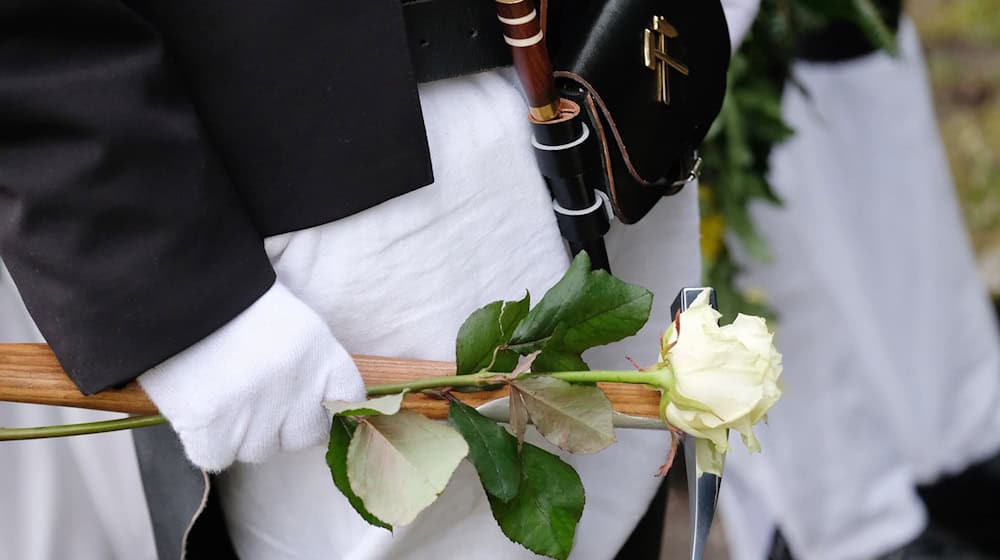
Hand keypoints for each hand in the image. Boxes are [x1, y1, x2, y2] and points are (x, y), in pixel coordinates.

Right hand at [138, 283, 365, 470]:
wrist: (173, 288)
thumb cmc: (234, 301)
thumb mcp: (291, 322)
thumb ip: (310, 368)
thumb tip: (321, 413)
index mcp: (321, 354)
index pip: (348, 402)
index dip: (327, 408)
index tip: (312, 408)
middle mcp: (296, 386)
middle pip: (306, 436)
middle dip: (285, 426)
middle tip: (256, 399)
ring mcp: (256, 411)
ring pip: (260, 450)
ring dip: (242, 434)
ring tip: (221, 394)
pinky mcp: (212, 428)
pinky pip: (217, 457)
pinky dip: (206, 442)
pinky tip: (197, 408)